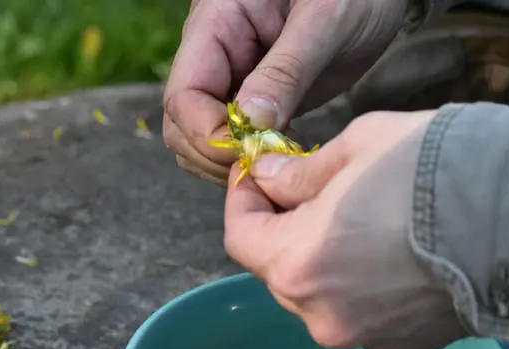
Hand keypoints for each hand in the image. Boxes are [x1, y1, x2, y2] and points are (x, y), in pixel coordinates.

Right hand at [163, 0, 408, 184]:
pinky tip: (288, 157)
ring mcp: (233, 81)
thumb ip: (286, 70)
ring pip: (204, 140)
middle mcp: (215, 56)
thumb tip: (249, 122)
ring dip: (232, 164)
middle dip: (216, 155)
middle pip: (183, 125)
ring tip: (280, 163)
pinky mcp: (257, 102)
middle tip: (268, 167)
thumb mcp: (325, 21)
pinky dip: (254, 160)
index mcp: (215, 25)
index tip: (251, 152)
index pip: (184, 95)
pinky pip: (236, 142)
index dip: (208, 133)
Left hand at [224, 110, 467, 348]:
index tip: (258, 174)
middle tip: (307, 187)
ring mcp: (364, 337)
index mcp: (297, 264)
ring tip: (357, 218)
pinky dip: (361, 283)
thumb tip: (268, 178)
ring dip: (324, 258)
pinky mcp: (404, 346)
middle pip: (278, 269)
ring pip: (321, 294)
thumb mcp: (356, 147)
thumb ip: (300, 172)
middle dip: (283, 228)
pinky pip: (361, 311)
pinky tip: (393, 250)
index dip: (242, 201)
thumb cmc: (434, 170)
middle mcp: (320, 315)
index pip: (239, 238)